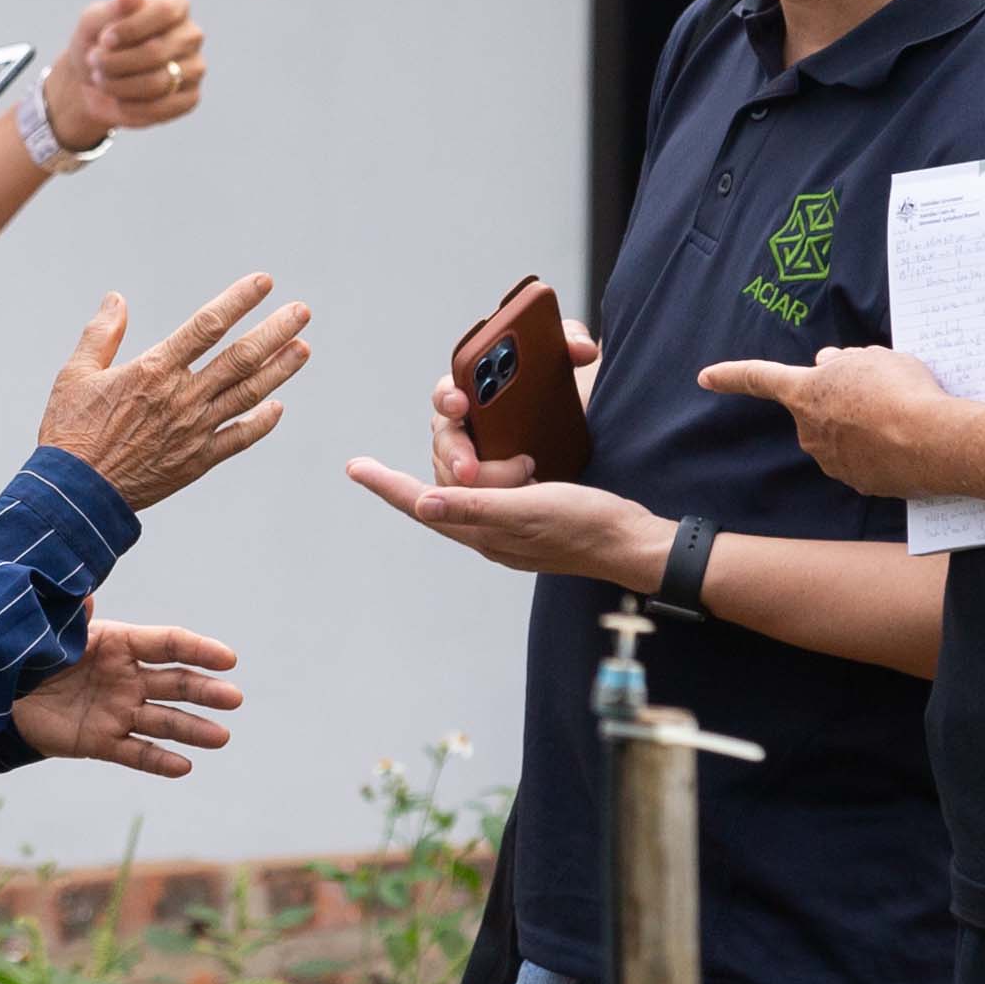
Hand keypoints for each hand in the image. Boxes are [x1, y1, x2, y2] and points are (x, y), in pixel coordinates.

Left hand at [11, 616, 245, 778]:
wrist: (3, 693)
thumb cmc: (33, 652)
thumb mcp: (51, 630)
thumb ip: (72, 616)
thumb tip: (86, 596)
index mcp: (120, 643)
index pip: (168, 644)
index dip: (199, 649)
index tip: (228, 658)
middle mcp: (127, 678)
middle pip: (175, 683)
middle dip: (205, 691)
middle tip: (235, 699)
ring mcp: (118, 711)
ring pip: (163, 721)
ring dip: (193, 730)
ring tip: (221, 737)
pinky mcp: (102, 741)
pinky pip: (135, 752)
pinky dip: (158, 760)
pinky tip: (184, 767)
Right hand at [36, 275, 312, 509]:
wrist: (76, 494)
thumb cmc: (71, 432)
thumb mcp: (76, 374)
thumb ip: (101, 334)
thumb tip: (117, 299)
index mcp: (153, 370)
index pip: (207, 326)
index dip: (239, 300)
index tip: (264, 283)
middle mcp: (182, 397)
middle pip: (240, 357)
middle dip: (275, 331)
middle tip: (301, 312)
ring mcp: (194, 430)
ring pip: (249, 394)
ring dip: (279, 370)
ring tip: (303, 348)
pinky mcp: (197, 461)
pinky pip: (239, 439)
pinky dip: (262, 423)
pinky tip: (278, 407)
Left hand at [53, 0, 206, 146]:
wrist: (95, 78)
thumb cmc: (99, 42)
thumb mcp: (97, 20)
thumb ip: (115, 7)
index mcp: (174, 5)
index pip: (163, 12)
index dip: (130, 28)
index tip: (103, 40)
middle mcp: (191, 35)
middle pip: (156, 52)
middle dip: (115, 62)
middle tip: (94, 63)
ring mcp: (195, 67)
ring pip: (156, 84)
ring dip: (118, 86)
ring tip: (100, 80)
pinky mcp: (190, 98)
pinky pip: (160, 109)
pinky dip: (129, 108)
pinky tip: (114, 99)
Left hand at [343, 455, 669, 590]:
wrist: (630, 543)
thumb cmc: (584, 526)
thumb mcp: (527, 510)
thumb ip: (474, 507)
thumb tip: (423, 504)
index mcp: (480, 532)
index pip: (421, 503)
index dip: (386, 485)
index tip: (355, 467)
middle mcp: (487, 534)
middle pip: (443, 492)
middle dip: (455, 459)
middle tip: (481, 440)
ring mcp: (507, 529)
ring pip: (471, 489)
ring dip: (482, 462)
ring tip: (518, 456)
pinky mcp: (529, 519)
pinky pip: (497, 491)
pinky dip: (498, 470)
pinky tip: (512, 461)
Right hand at [425, 325, 601, 485]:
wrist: (585, 426)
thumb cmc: (567, 388)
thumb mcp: (570, 358)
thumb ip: (571, 340)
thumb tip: (579, 349)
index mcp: (473, 390)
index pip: (447, 392)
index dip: (448, 398)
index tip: (461, 403)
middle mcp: (466, 425)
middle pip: (446, 442)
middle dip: (456, 456)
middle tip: (469, 470)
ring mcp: (473, 458)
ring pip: (456, 477)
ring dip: (481, 484)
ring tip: (521, 480)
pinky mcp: (488, 486)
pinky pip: (475, 501)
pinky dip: (495, 502)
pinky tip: (526, 495)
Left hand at [699, 344, 961, 500]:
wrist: (933, 439)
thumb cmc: (901, 389)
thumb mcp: (872, 357)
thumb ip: (842, 361)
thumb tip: (828, 365)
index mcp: (806, 392)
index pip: (759, 378)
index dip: (731, 375)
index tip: (704, 377)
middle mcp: (810, 430)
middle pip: (816, 407)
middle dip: (839, 399)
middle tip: (878, 390)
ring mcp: (832, 461)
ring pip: (841, 434)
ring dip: (861, 425)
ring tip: (900, 415)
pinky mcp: (858, 482)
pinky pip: (864, 459)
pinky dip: (879, 450)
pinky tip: (904, 441)